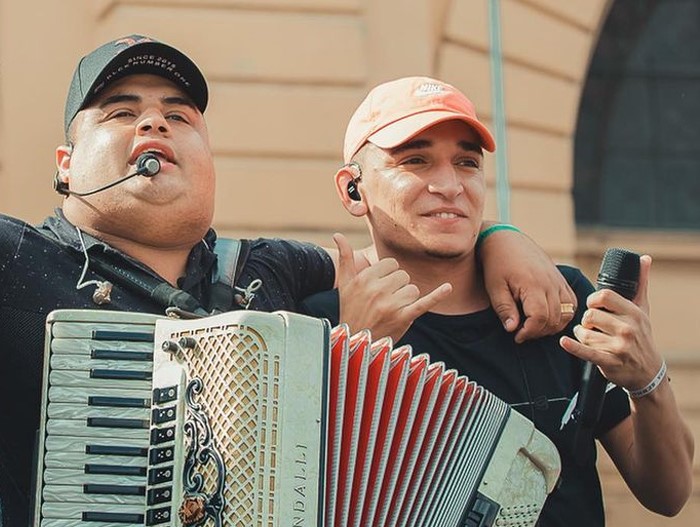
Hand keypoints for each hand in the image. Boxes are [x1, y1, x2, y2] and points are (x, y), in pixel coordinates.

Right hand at [333, 233, 451, 342]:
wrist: (357, 343)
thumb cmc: (351, 311)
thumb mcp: (345, 285)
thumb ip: (344, 258)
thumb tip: (337, 234)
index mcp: (364, 278)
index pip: (390, 264)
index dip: (388, 275)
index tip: (379, 288)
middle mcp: (377, 290)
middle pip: (403, 276)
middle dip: (398, 287)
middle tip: (384, 302)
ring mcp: (390, 304)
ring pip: (413, 289)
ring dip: (407, 299)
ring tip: (392, 311)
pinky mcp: (403, 318)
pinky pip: (424, 302)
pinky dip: (437, 295)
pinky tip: (448, 287)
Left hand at [479, 229, 576, 341]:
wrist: (506, 240)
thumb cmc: (497, 263)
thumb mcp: (494, 287)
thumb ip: (504, 309)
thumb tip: (513, 329)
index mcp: (533, 284)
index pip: (540, 318)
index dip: (529, 332)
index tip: (517, 336)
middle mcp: (550, 282)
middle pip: (554, 319)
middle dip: (539, 332)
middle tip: (522, 332)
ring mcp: (558, 280)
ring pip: (567, 313)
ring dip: (552, 325)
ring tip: (533, 326)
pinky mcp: (561, 279)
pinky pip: (571, 303)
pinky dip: (563, 315)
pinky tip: (546, 316)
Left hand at [559, 255, 661, 389]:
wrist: (648, 372)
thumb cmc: (642, 336)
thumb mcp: (643, 309)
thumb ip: (640, 284)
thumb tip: (644, 258)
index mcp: (634, 313)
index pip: (604, 296)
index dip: (593, 300)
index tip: (593, 306)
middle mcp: (628, 328)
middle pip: (591, 314)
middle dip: (586, 320)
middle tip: (591, 325)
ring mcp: (619, 346)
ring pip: (585, 333)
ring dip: (582, 334)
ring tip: (588, 336)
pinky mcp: (610, 362)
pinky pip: (587, 352)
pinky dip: (573, 347)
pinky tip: (564, 341)